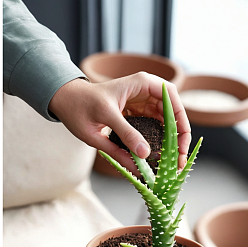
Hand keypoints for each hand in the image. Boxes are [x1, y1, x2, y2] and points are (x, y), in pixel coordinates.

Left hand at [49, 72, 190, 173]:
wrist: (65, 101)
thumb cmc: (80, 104)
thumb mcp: (104, 119)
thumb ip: (124, 137)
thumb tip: (145, 156)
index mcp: (141, 84)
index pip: (171, 98)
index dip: (181, 121)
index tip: (182, 143)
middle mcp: (145, 91)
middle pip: (172, 113)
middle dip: (178, 136)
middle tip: (180, 160)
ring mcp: (142, 103)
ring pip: (164, 123)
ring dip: (169, 142)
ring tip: (171, 163)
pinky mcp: (136, 115)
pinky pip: (153, 129)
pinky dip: (157, 143)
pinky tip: (157, 158)